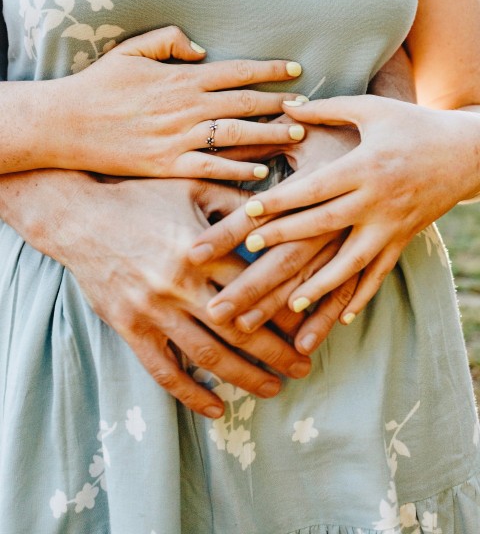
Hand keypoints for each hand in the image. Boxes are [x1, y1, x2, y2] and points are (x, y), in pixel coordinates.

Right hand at [36, 174, 310, 417]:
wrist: (79, 217)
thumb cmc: (140, 197)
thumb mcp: (190, 186)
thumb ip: (234, 200)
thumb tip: (277, 206)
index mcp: (201, 250)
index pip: (255, 287)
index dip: (286, 311)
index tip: (310, 327)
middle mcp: (180, 284)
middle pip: (239, 329)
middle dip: (277, 354)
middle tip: (304, 369)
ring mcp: (153, 310)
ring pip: (208, 355)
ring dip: (244, 377)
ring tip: (273, 388)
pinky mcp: (130, 328)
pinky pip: (163, 370)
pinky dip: (190, 394)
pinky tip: (216, 408)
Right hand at [43, 26, 304, 179]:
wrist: (66, 122)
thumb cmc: (98, 85)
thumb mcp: (131, 50)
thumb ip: (169, 41)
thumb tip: (202, 50)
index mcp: (182, 77)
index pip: (237, 71)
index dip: (270, 70)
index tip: (295, 71)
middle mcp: (187, 106)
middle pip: (246, 103)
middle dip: (281, 104)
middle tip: (309, 108)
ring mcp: (179, 137)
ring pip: (237, 134)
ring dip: (270, 134)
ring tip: (297, 135)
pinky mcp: (168, 165)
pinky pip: (212, 167)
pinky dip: (238, 169)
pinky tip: (261, 172)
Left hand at [198, 95, 479, 327]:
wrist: (467, 152)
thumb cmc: (414, 124)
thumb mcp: (373, 109)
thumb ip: (328, 109)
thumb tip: (287, 106)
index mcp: (365, 166)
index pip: (315, 188)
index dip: (281, 200)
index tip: (250, 211)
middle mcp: (377, 200)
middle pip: (324, 224)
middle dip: (286, 238)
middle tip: (252, 248)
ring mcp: (392, 224)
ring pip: (352, 261)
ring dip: (322, 285)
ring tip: (292, 303)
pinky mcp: (404, 239)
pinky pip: (381, 272)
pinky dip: (363, 296)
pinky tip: (344, 318)